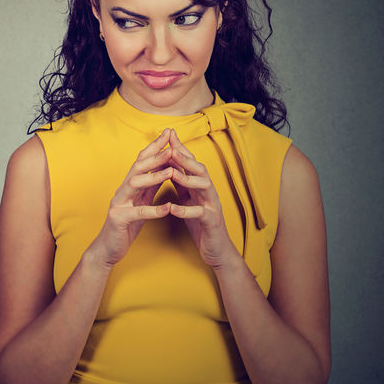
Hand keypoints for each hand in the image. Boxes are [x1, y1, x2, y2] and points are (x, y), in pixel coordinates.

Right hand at [88, 129, 171, 268]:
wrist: (107, 248)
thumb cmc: (125, 225)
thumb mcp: (140, 202)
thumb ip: (149, 187)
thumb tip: (164, 168)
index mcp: (128, 186)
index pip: (141, 161)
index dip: (154, 146)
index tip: (169, 134)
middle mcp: (121, 191)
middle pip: (137, 168)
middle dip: (155, 156)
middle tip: (172, 147)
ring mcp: (118, 204)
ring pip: (134, 185)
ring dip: (153, 177)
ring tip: (171, 172)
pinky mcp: (119, 220)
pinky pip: (138, 213)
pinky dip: (153, 210)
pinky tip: (167, 208)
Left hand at [166, 129, 238, 268]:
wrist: (217, 249)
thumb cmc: (201, 223)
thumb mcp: (189, 199)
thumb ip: (181, 183)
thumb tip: (169, 164)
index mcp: (201, 186)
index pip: (190, 163)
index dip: (180, 148)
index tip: (167, 134)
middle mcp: (209, 192)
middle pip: (200, 169)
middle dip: (186, 157)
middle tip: (170, 147)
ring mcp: (212, 206)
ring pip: (205, 186)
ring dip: (187, 178)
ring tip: (171, 172)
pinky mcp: (211, 223)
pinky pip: (200, 214)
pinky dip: (186, 210)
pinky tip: (173, 208)